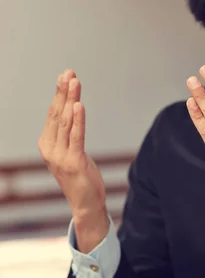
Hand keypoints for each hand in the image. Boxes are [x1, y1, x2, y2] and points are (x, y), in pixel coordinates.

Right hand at [38, 70, 108, 247]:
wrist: (85, 204)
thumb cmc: (80, 176)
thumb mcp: (71, 152)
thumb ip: (68, 133)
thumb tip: (71, 108)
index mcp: (47, 145)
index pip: (53, 114)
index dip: (59, 94)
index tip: (66, 75)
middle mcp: (50, 149)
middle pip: (57, 114)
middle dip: (64, 92)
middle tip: (69, 72)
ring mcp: (61, 156)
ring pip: (66, 122)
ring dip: (71, 100)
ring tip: (74, 82)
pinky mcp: (75, 162)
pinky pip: (76, 136)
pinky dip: (78, 120)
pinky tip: (79, 105)